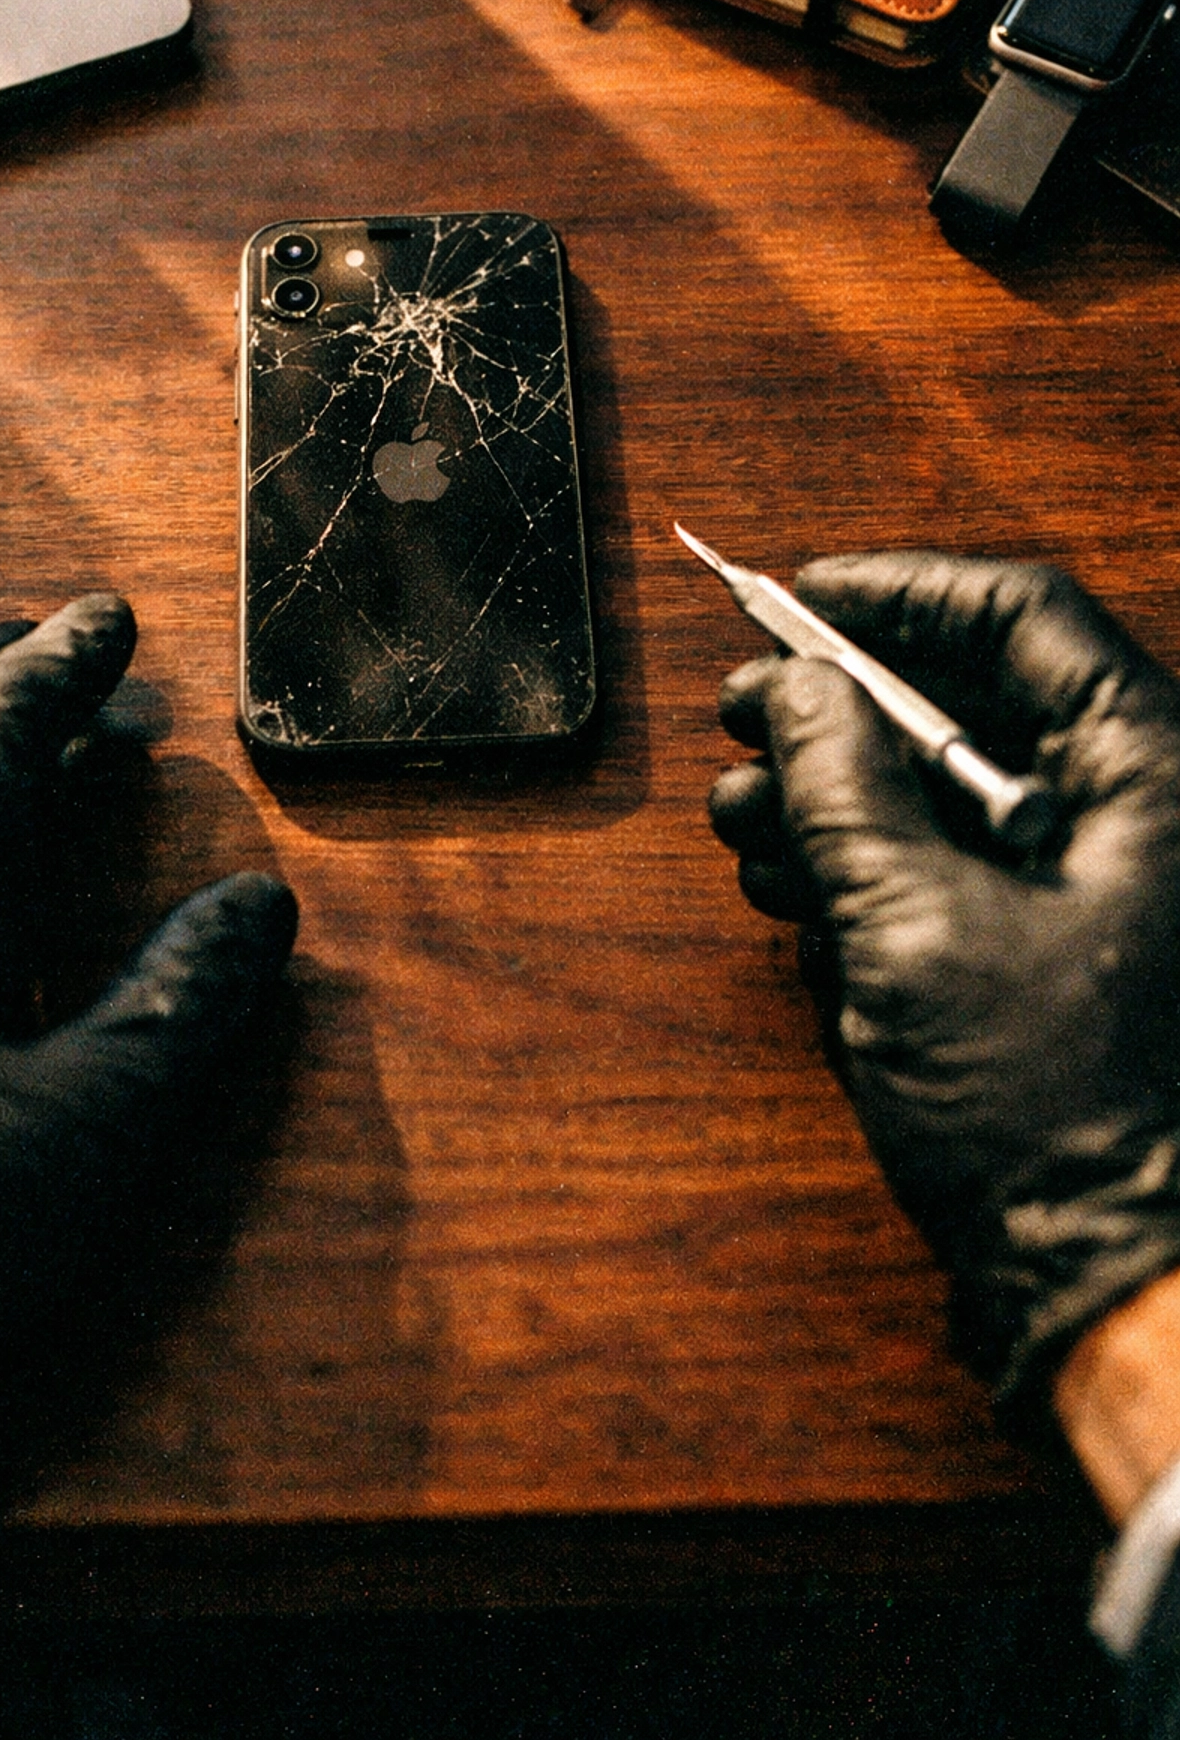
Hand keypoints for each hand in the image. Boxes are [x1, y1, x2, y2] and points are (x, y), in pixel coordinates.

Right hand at [707, 552, 1179, 1415]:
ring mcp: (1098, 888)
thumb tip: (795, 688)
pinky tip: (788, 881)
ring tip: (741, 818)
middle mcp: (1137, 816)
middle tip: (742, 713)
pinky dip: (866, 862)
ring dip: (836, 790)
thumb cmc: (1056, 1117)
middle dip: (845, 704)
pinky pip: (954, 865)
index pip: (1023, 618)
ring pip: (952, 787)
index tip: (799, 596)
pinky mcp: (1054, 952)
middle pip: (978, 700)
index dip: (901, 592)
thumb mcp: (916, 928)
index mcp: (1150, 777)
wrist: (1111, 1287)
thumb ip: (845, 789)